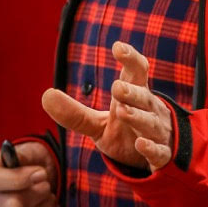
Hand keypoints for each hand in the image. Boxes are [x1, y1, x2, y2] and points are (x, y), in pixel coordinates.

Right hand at [0, 140, 58, 206]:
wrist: (33, 184)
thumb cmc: (30, 164)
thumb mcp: (29, 152)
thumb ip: (27, 157)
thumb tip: (36, 173)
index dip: (19, 178)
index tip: (41, 173)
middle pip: (15, 204)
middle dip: (40, 192)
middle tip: (47, 184)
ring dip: (49, 205)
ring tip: (48, 196)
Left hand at [42, 41, 172, 171]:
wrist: (154, 159)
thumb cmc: (126, 131)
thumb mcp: (97, 123)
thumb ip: (74, 113)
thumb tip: (46, 95)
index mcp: (135, 95)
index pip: (136, 72)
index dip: (130, 58)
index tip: (118, 47)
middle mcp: (149, 110)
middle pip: (143, 97)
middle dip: (131, 92)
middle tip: (117, 87)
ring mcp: (157, 132)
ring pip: (150, 122)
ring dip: (138, 116)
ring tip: (123, 111)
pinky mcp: (161, 155)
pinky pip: (158, 151)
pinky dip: (151, 147)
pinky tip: (141, 144)